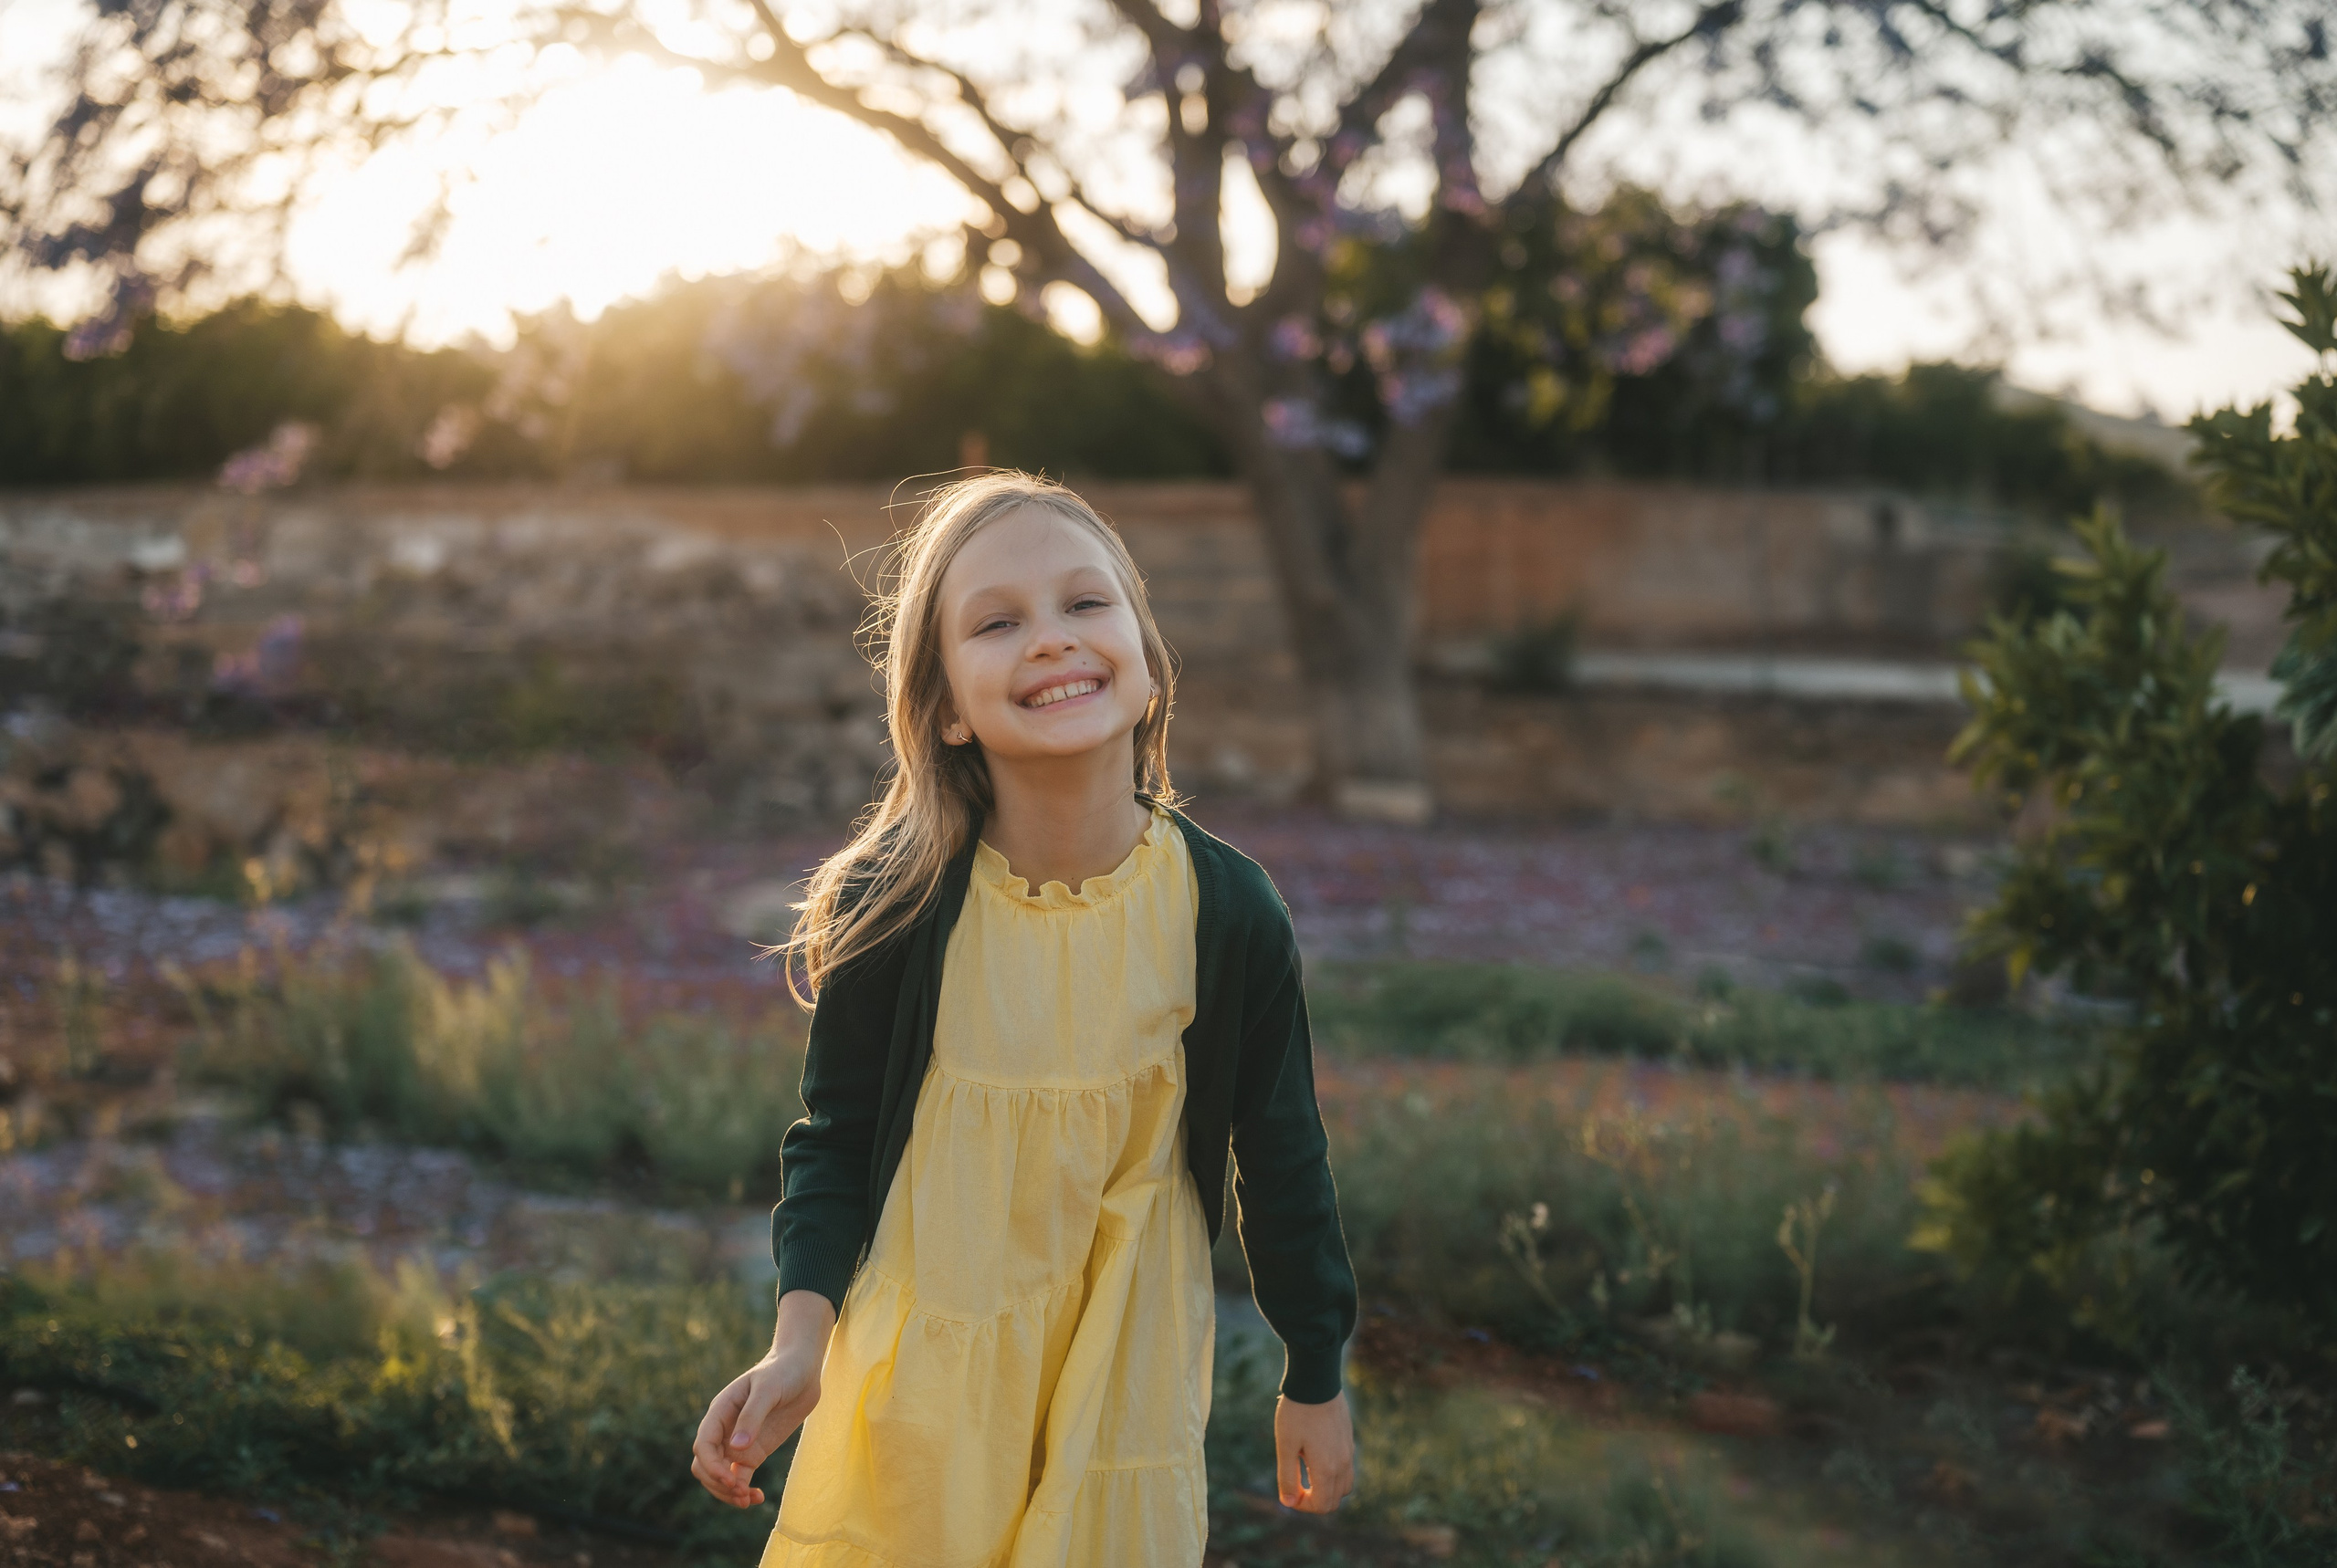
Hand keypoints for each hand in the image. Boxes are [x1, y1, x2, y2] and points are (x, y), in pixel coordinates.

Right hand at [690, 1290, 834, 1507]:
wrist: (803, 1369)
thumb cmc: (783, 1371)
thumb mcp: (768, 1390)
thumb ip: (752, 1416)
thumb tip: (736, 1448)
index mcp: (720, 1412)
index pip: (703, 1445)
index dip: (711, 1466)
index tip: (730, 1479)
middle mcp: (724, 1429)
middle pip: (704, 1465)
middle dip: (717, 1483)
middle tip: (741, 1494)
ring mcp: (738, 1442)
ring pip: (719, 1475)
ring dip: (728, 1492)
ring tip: (748, 1501)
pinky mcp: (754, 1451)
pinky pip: (739, 1477)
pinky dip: (743, 1490)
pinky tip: (757, 1497)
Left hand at [1274, 1390, 1355, 1512]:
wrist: (1316, 1379)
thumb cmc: (1297, 1412)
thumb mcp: (1285, 1445)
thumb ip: (1287, 1477)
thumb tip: (1288, 1503)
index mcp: (1327, 1468)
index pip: (1322, 1505)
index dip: (1303, 1506)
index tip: (1288, 1492)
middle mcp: (1343, 1463)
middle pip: (1335, 1500)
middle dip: (1314, 1501)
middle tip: (1295, 1485)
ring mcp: (1349, 1450)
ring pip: (1344, 1486)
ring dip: (1326, 1489)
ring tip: (1305, 1473)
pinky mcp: (1349, 1439)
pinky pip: (1346, 1469)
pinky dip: (1333, 1475)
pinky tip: (1314, 1457)